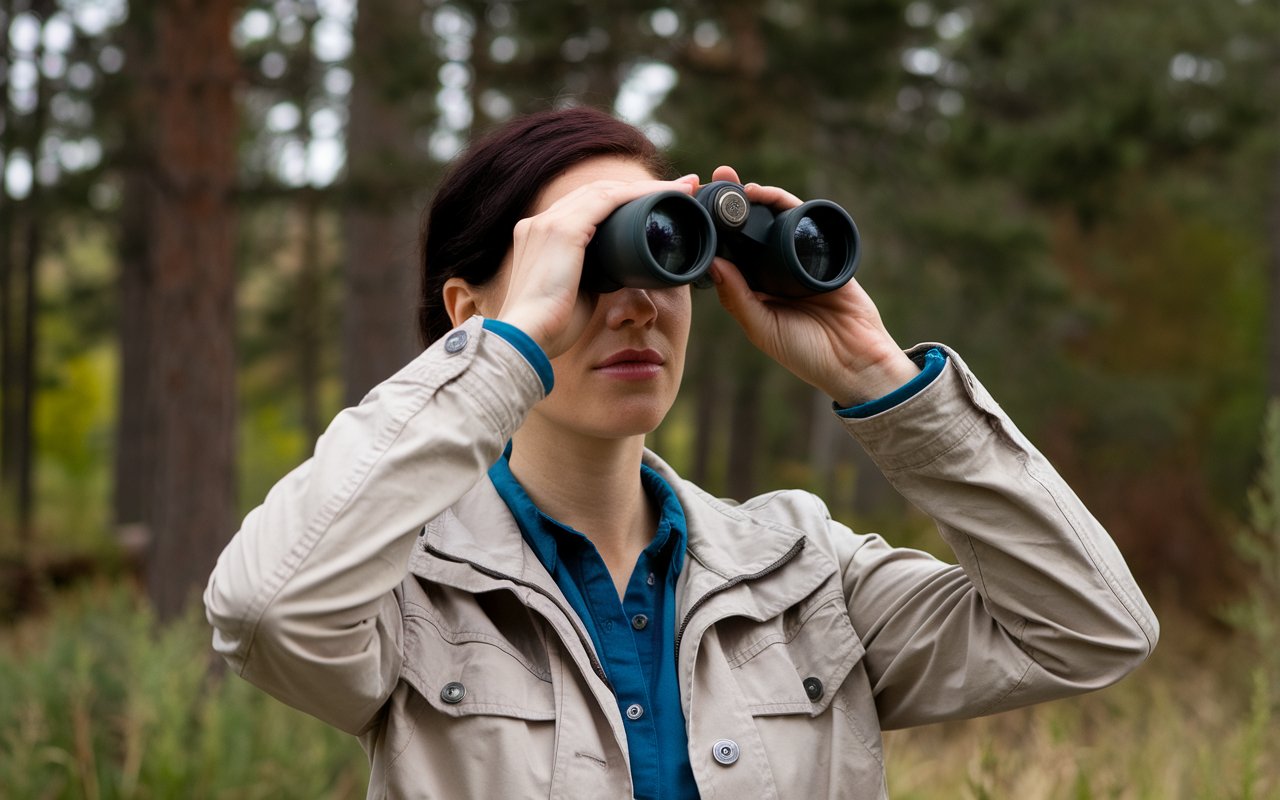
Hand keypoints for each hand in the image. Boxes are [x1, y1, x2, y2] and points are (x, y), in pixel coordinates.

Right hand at [496, 173, 698, 358]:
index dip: (621, 200)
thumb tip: (618, 274)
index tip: (652, 202)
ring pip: (606, 191)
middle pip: (598, 191)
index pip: (585, 205)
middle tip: (679, 188)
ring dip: (646, 187)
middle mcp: (541, 222)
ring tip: (681, 189)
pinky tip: (662, 195)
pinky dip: (637, 195)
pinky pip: (608, 200)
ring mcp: (549, 222)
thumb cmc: (552, 327)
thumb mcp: (575, 293)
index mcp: (540, 235)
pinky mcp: (562, 230)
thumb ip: (592, 277)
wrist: (527, 337)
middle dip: (639, 188)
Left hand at [705, 165, 919, 406]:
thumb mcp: (762, 328)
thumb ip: (738, 298)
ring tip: (739, 185)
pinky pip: (805, 223)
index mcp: (755, 290)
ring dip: (759, 200)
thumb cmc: (806, 353)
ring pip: (777, 222)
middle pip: (751, 231)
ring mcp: (800, 259)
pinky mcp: (825, 252)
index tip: (697, 209)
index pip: (731, 254)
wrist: (855, 360)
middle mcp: (775, 271)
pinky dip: (789, 206)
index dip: (715, 232)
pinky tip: (771, 198)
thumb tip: (714, 262)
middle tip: (715, 180)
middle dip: (733, 205)